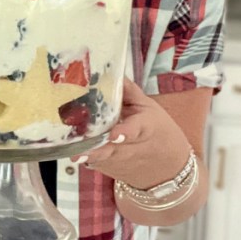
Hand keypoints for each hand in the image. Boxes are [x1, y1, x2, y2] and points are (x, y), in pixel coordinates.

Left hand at [71, 78, 190, 187]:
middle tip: (78, 151)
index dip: (125, 132)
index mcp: (146, 127)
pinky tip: (73, 150)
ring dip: (86, 155)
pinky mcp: (110, 170)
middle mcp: (132, 148)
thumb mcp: (148, 107)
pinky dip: (85, 157)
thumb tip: (110, 70)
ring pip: (100, 160)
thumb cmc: (158, 130)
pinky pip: (94, 162)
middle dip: (96, 151)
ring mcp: (119, 162)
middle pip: (112, 150)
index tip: (114, 135)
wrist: (168, 167)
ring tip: (72, 151)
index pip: (136, 129)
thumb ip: (128, 91)